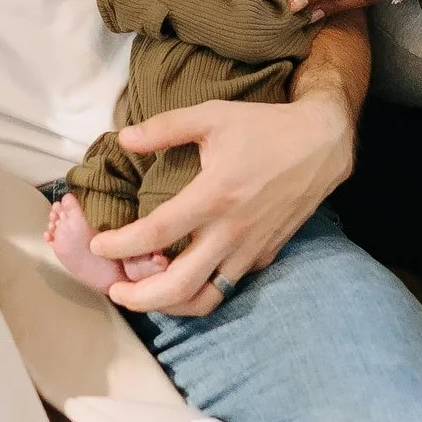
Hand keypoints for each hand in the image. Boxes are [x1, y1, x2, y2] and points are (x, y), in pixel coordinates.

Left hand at [97, 81, 356, 317]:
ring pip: (206, 298)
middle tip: (115, 291)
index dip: (121, 244)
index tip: (98, 244)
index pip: (157, 232)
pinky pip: (227, 285)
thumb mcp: (212, 115)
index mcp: (214, 195)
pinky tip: (181, 280)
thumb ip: (165, 127)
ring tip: (145, 296)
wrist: (322, 144)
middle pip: (180, 285)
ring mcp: (250, 248)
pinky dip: (199, 291)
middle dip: (140, 298)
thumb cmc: (264, 127)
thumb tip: (123, 138)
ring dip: (169, 305)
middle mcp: (232, 230)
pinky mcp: (265, 255)